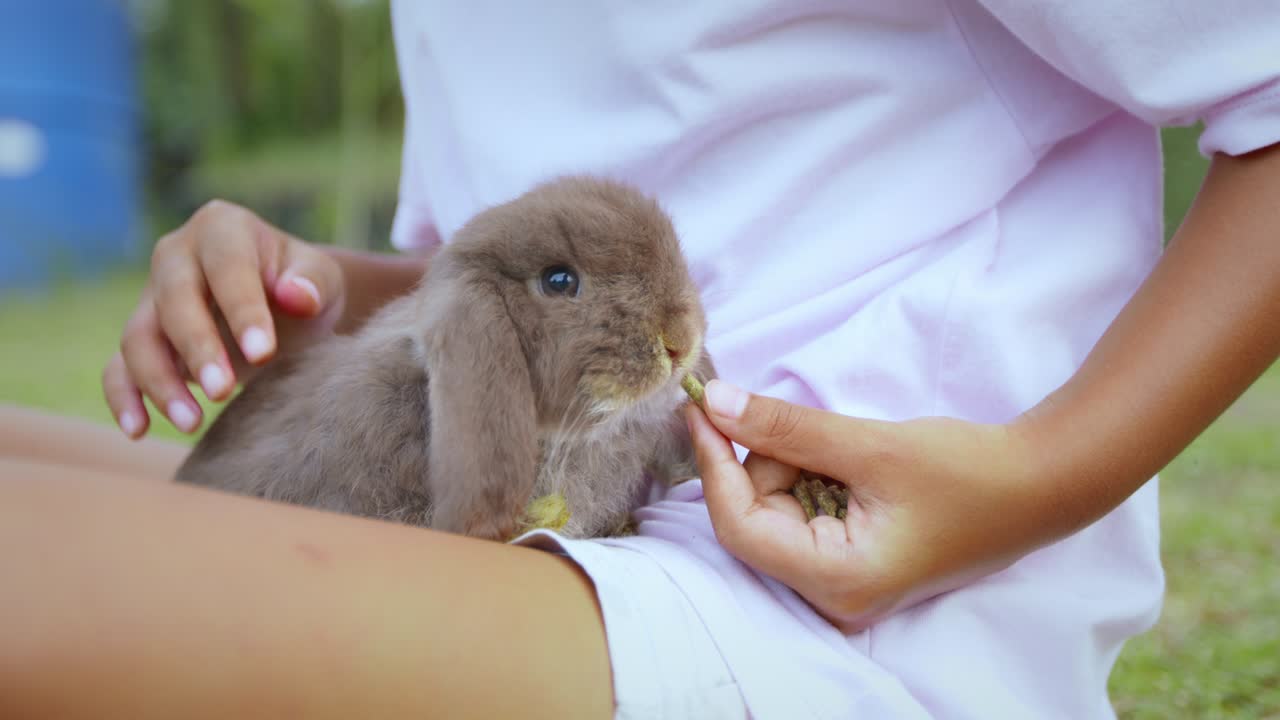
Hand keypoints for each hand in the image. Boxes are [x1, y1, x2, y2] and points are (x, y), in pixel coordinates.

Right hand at [104, 200, 345, 437]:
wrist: (286, 304)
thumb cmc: (305, 285)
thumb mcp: (322, 277)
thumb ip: (313, 283)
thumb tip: (296, 296)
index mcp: (222, 228)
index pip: (227, 269)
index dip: (242, 311)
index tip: (262, 352)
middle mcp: (175, 255)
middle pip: (173, 302)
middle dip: (197, 349)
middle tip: (223, 391)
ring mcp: (152, 297)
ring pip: (138, 338)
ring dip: (159, 382)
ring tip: (192, 422)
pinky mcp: (142, 337)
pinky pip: (118, 366)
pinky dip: (124, 397)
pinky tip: (139, 430)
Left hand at [686, 379, 1051, 632]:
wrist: (1040, 485)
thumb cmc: (965, 471)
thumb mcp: (868, 444)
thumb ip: (786, 427)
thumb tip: (714, 402)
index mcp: (837, 581)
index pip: (739, 526)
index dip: (713, 462)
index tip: (700, 406)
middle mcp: (833, 597)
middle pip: (755, 518)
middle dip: (768, 460)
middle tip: (813, 426)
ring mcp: (843, 585)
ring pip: (776, 512)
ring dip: (793, 466)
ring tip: (849, 449)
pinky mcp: (852, 564)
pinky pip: (803, 515)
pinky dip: (810, 477)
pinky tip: (848, 464)